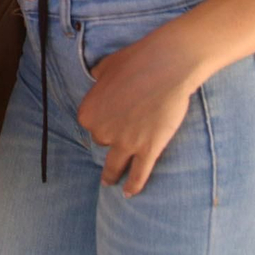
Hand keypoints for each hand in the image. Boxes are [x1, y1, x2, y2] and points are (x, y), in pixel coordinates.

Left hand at [76, 21, 203, 197]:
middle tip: (124, 132)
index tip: (111, 117)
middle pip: (103, 141)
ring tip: (111, 183)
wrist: (165, 65)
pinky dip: (134, 185)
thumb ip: (98, 78)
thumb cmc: (136, 61)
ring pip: (114, 165)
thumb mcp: (106, 66)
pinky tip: (130, 194)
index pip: (90, 124)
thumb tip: (97, 79)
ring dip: (111, 175)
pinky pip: (138, 174)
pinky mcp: (148, 149)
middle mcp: (102, 130)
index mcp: (88, 111)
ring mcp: (125, 142)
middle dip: (112, 137)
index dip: (103, 120)